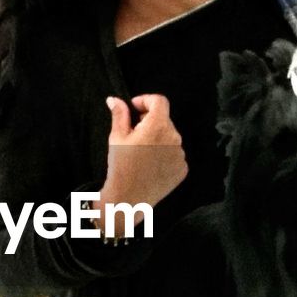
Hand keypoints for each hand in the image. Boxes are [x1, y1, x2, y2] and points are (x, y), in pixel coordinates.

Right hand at [93, 94, 186, 234]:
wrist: (129, 197)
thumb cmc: (120, 166)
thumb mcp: (117, 137)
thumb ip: (119, 114)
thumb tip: (114, 99)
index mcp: (157, 126)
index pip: (159, 101)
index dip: (146, 100)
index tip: (135, 108)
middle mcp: (174, 138)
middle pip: (164, 120)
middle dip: (149, 122)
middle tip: (133, 134)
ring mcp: (180, 154)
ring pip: (170, 137)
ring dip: (157, 138)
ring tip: (141, 152)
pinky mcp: (183, 168)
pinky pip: (174, 154)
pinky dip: (164, 154)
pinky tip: (150, 164)